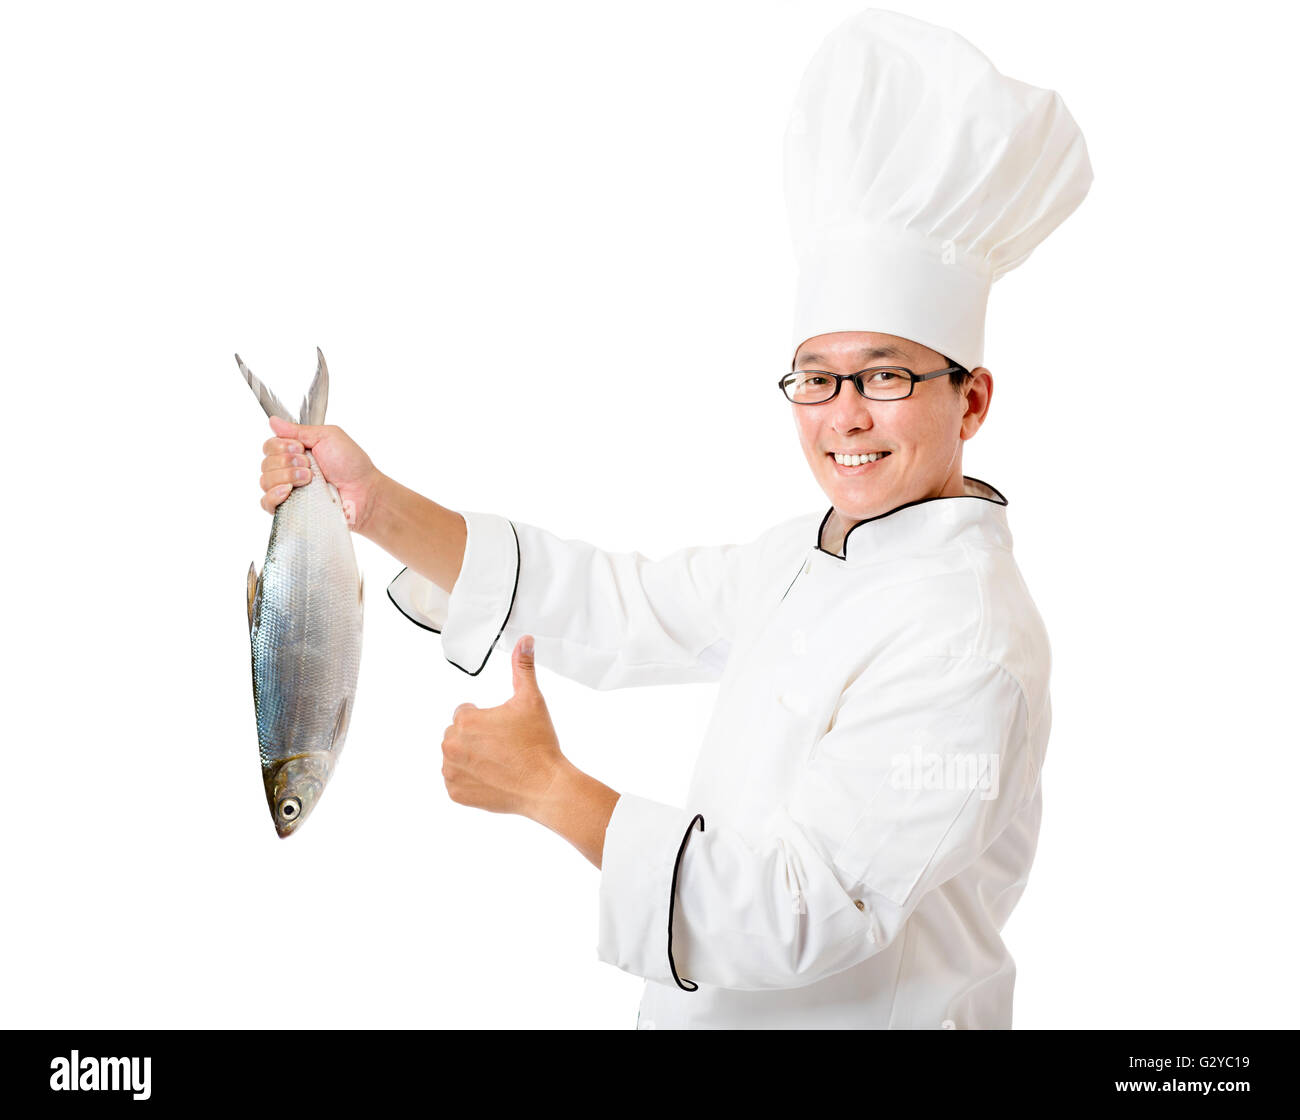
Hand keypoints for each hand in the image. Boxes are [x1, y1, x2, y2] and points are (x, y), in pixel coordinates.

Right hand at [259, 415, 382, 529]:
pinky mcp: (290, 509)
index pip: (269, 446)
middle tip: (310, 466)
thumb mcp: (328, 437)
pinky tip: (288, 492)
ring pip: (265, 481)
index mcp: (296, 452)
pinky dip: (273, 496)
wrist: (364, 492)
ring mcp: (288, 491)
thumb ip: (299, 430)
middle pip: (265, 463)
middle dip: (287, 461)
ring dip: (287, 477)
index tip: (300, 448)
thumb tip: (273, 420)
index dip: (281, 446)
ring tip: (309, 479)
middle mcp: (289, 470)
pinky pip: (266, 503)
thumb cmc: (352, 465)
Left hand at [441, 636, 564, 817]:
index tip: (504, 728)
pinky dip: (470, 779)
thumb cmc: (538, 743)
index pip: (464, 712)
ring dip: (470, 756)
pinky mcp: (456, 793)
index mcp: (465, 722)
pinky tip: (493, 777)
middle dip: (476, 737)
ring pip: (455, 756)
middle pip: (458, 734)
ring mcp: (452, 772)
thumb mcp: (531, 700)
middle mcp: (451, 746)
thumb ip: (523, 668)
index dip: (486, 718)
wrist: (545, 786)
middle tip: (503, 745)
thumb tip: (525, 640)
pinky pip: (457, 780)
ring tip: (498, 761)